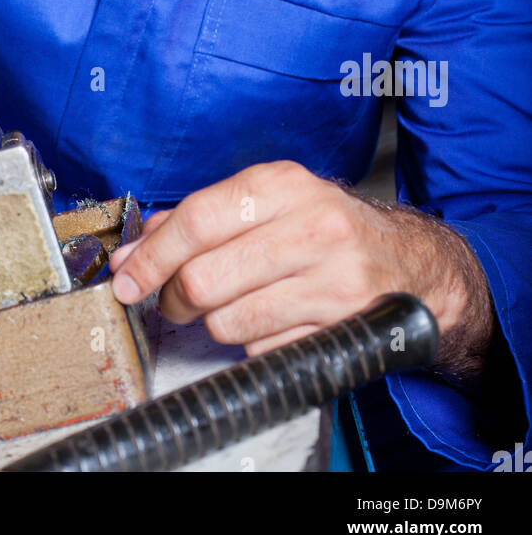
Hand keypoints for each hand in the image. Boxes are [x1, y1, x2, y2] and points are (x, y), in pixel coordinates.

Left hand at [109, 161, 492, 368]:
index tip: (125, 278)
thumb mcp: (268, 202)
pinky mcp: (343, 326)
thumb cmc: (325, 228)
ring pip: (229, 321)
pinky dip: (254, 344)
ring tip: (230, 308)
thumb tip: (133, 251)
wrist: (410, 262)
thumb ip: (198, 220)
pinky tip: (270, 322)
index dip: (151, 256)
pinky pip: (264, 350)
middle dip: (175, 297)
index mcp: (282, 184)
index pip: (196, 220)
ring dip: (215, 324)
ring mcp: (331, 278)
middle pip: (205, 277)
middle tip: (173, 301)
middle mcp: (310, 225)